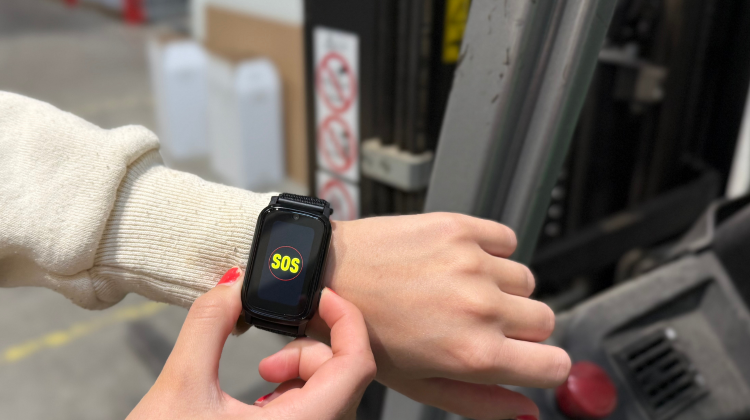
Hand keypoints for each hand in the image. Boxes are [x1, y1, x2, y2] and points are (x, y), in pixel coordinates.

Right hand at [127, 268, 375, 419]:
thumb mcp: (180, 388)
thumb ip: (208, 326)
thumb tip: (233, 283)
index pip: (357, 366)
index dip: (346, 320)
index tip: (320, 296)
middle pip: (345, 377)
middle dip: (307, 351)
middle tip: (267, 358)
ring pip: (331, 394)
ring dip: (300, 371)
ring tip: (262, 376)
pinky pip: (315, 411)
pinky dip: (295, 392)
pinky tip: (261, 397)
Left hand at [308, 213, 570, 419]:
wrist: (326, 274)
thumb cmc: (366, 331)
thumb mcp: (419, 384)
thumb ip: (480, 401)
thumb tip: (525, 409)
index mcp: (473, 353)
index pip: (555, 364)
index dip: (544, 365)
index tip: (529, 358)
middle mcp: (480, 306)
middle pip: (545, 320)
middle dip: (520, 327)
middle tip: (479, 323)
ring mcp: (472, 263)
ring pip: (525, 280)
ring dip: (502, 287)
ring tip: (458, 290)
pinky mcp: (460, 227)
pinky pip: (507, 239)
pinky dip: (492, 250)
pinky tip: (458, 261)